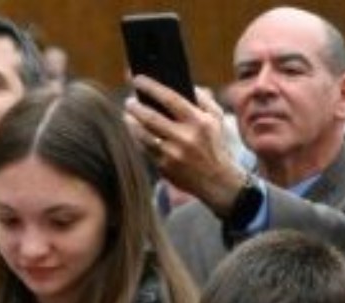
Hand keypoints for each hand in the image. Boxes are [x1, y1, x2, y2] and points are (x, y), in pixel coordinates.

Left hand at [125, 79, 246, 211]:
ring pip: (143, 134)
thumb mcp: (216, 119)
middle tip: (129, 100)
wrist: (217, 182)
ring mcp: (173, 154)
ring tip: (128, 114)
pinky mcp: (165, 167)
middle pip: (151, 117)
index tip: (137, 79)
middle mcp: (185, 137)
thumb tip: (181, 83)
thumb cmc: (215, 144)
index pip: (170, 98)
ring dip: (131, 122)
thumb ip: (202, 98)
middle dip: (135, 106)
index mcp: (199, 121)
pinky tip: (134, 130)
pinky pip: (144, 148)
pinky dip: (137, 137)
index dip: (151, 87)